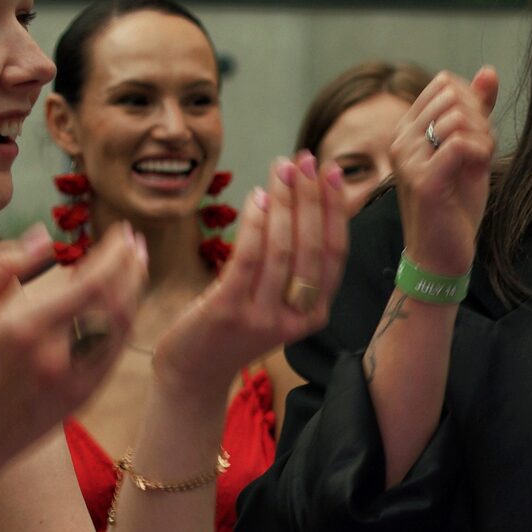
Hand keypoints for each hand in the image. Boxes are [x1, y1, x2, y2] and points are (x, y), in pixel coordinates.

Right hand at [0, 224, 147, 483]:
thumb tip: (44, 236)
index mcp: (27, 329)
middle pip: (117, 303)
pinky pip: (113, 356)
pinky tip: (122, 308)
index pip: (92, 281)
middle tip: (136, 242)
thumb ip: (2, 268)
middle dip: (133, 266)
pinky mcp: (80, 401)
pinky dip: (123, 326)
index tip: (122, 231)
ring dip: (135, 293)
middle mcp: (58, 357)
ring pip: (121, 330)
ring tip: (136, 267)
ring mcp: (74, 382)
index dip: (115, 253)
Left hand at [151, 157, 347, 406]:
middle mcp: (296, 317)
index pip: (336, 253)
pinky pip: (249, 258)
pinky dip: (256, 223)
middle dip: (311, 197)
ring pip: (282, 248)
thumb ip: (292, 264)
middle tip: (305, 159)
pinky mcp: (230, 311)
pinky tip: (257, 196)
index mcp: (315, 313)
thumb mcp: (273, 300)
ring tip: (281, 169)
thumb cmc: (234, 328)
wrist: (195, 372)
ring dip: (284, 202)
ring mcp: (263, 316)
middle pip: (313, 247)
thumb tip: (306, 203)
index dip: (336, 209)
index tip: (332, 172)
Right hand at [390, 69, 498, 280]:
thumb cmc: (455, 205)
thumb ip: (477, 111)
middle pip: (452, 95)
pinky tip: (479, 170)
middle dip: (479, 117)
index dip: (474, 102)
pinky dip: (480, 153)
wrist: (441, 255)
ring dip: (482, 137)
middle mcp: (401, 138)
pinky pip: (459, 143)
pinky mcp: (422, 180)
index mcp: (408, 128)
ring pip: (456, 117)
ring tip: (481, 162)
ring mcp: (408, 159)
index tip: (479, 133)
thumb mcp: (471, 151)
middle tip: (482, 149)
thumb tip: (488, 71)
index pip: (445, 84)